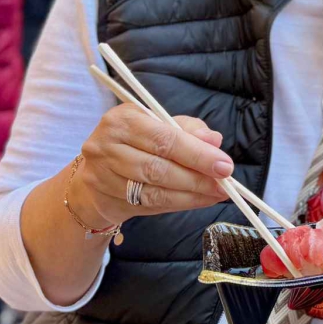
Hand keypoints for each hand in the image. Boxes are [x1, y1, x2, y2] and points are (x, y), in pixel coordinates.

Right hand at [67, 104, 233, 228]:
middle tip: (225, 185)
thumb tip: (214, 140)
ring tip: (216, 194)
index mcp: (123, 119)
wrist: (97, 169)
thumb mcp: (161, 125)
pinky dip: (178, 203)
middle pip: (158, 167)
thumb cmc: (137, 141)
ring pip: (154, 190)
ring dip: (191, 195)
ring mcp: (102, 175)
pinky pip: (149, 205)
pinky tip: (198, 200)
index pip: (164, 138)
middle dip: (197, 178)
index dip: (197, 154)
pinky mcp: (105, 198)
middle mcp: (107, 145)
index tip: (224, 166)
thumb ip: (188, 130)